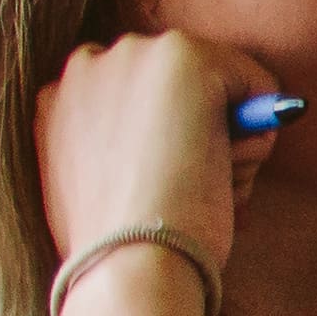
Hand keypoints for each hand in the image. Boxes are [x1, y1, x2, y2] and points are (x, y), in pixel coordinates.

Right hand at [34, 33, 269, 284]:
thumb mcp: (101, 191)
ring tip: (202, 186)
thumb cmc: (121, 251)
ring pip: (220, 86)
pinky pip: (258, 84)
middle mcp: (85, 65)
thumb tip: (220, 146)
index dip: (167, 137)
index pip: (138, 96)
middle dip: (199, 129)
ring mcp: (134, 55)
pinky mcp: (184, 57)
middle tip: (191, 187)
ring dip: (230, 137)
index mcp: (54, 100)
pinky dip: (263, 126)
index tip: (165, 178)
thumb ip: (131, 154)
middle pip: (179, 85)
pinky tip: (224, 166)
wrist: (128, 260)